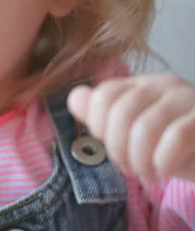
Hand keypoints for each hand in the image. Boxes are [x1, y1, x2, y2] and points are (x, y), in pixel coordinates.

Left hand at [68, 74, 194, 183]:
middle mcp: (164, 85)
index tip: (107, 144)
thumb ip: (103, 116)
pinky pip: (176, 138)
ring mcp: (188, 99)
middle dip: (117, 148)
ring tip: (145, 174)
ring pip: (145, 127)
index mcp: (141, 85)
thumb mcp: (133, 133)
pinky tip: (162, 172)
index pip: (104, 94)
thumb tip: (74, 98)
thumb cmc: (173, 148)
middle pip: (121, 111)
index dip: (97, 124)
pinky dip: (162, 161)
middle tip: (128, 167)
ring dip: (139, 160)